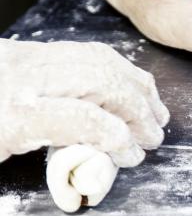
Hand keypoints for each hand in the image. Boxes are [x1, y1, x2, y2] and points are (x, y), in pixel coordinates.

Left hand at [0, 39, 168, 166]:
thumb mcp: (4, 157)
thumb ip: (55, 162)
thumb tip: (100, 165)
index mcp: (12, 115)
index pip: (87, 120)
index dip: (121, 140)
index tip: (131, 156)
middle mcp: (22, 77)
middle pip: (102, 81)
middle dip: (138, 109)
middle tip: (153, 135)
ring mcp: (25, 57)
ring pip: (99, 59)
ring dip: (135, 86)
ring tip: (153, 112)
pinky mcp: (27, 49)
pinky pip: (85, 50)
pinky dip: (117, 68)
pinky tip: (129, 87)